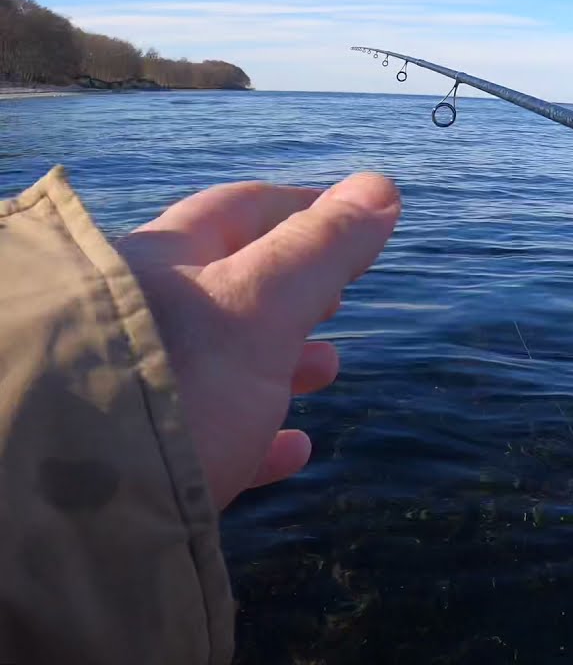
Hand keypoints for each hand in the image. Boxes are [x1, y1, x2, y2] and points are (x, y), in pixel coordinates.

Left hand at [115, 173, 400, 509]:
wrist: (75, 502)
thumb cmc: (177, 378)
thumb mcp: (262, 304)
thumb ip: (321, 249)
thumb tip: (381, 186)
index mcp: (166, 263)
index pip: (241, 211)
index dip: (303, 208)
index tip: (352, 216)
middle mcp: (141, 315)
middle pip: (228, 288)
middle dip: (293, 291)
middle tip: (339, 298)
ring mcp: (135, 387)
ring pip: (219, 363)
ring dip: (280, 362)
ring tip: (327, 369)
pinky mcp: (140, 459)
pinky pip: (209, 437)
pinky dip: (258, 435)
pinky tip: (293, 449)